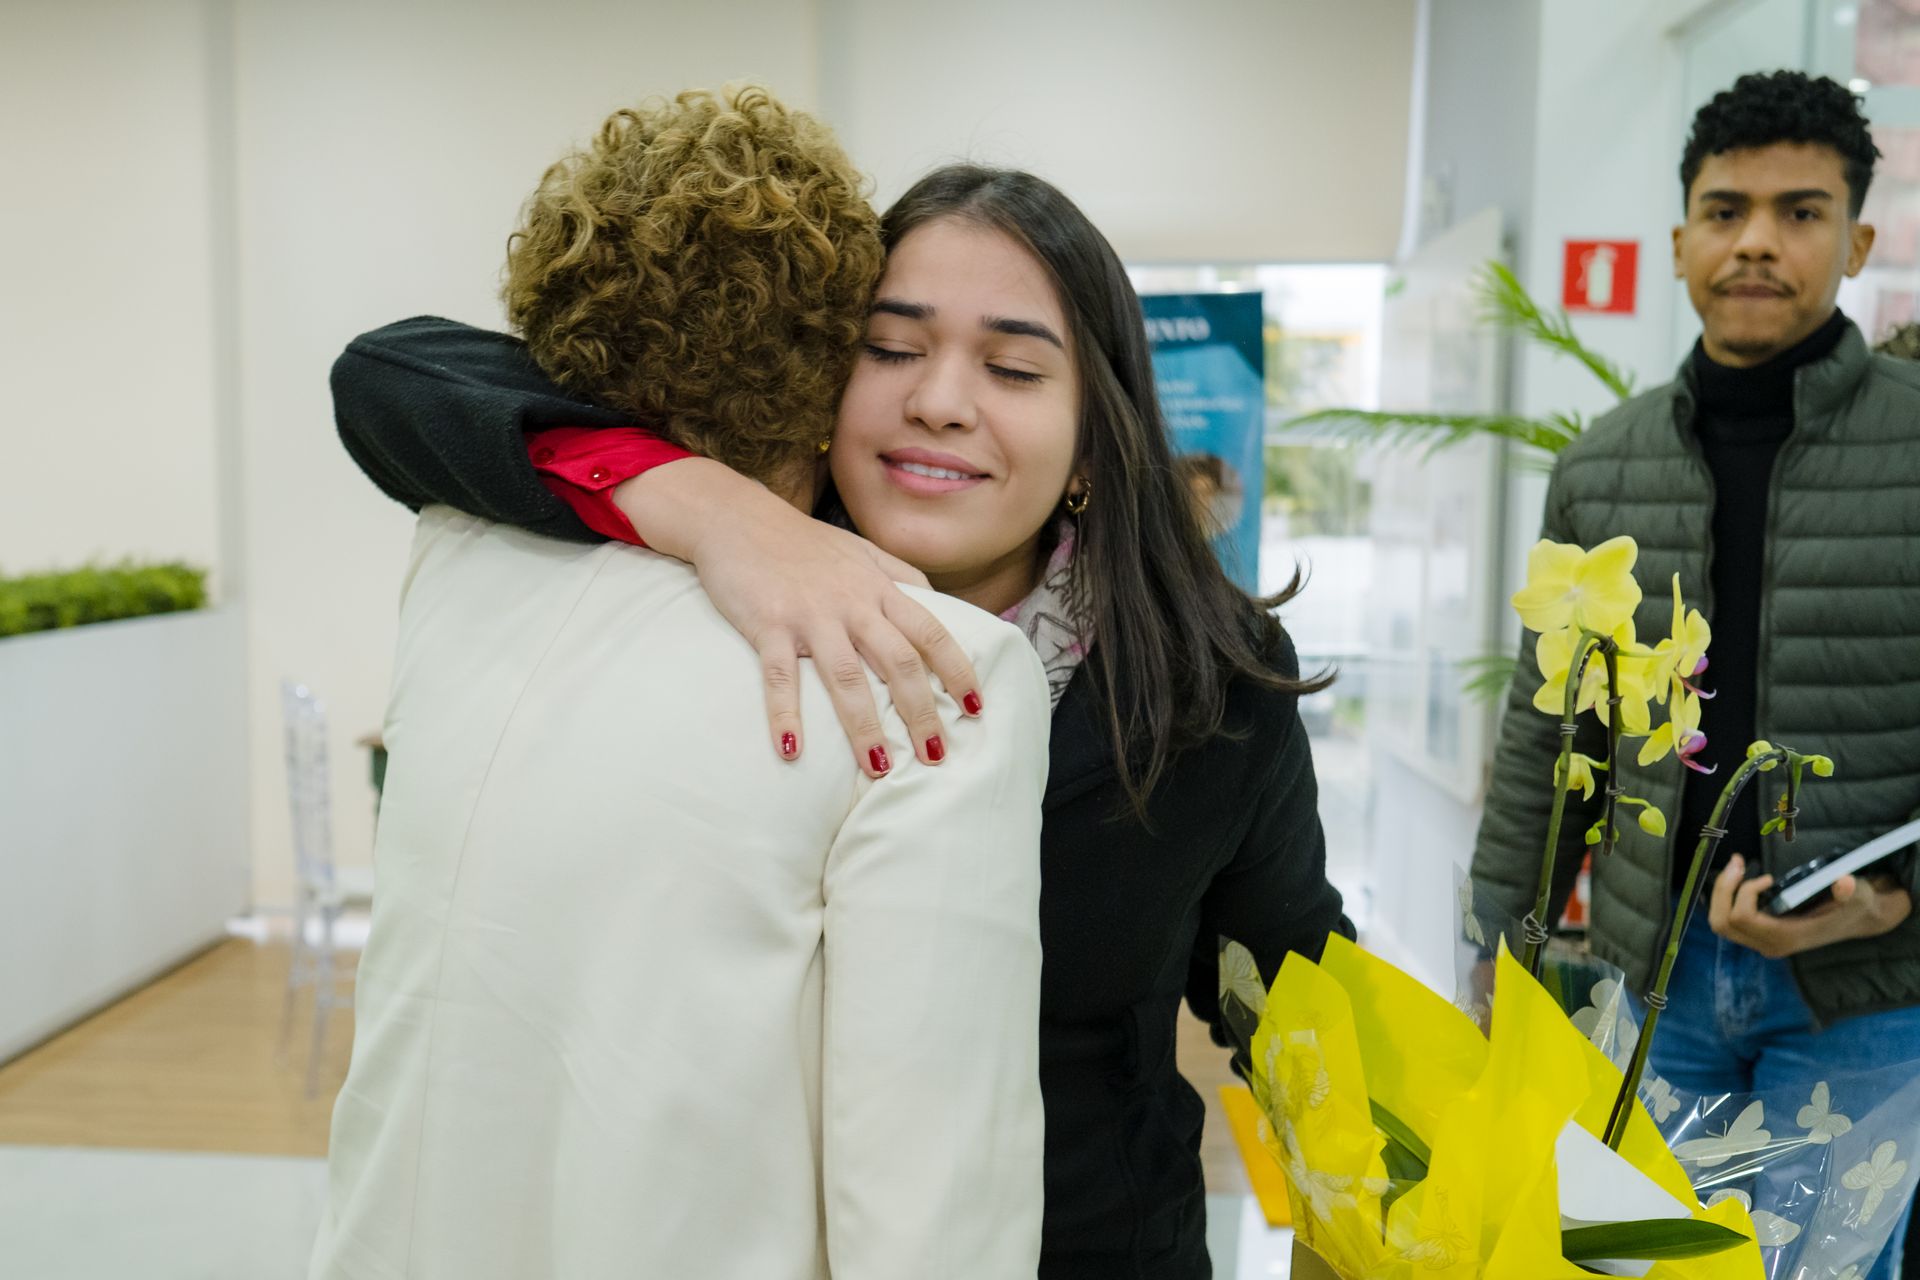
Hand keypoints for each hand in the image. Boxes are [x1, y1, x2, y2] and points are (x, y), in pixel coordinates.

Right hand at [614, 459, 981, 775]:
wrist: (736, 517)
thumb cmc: (802, 541)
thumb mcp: (862, 550)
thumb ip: (901, 576)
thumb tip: (939, 604)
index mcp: (879, 588)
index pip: (932, 632)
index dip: (957, 670)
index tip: (975, 707)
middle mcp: (853, 602)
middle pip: (899, 662)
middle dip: (921, 712)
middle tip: (936, 755)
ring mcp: (810, 614)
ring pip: (847, 676)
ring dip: (865, 725)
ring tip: (880, 768)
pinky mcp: (768, 623)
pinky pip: (779, 676)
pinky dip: (785, 714)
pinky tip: (791, 751)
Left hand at [1707, 854, 1913, 958]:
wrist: (1857, 919)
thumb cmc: (1854, 904)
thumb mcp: (1857, 895)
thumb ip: (1849, 892)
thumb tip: (1844, 884)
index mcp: (1787, 937)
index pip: (1742, 918)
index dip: (1744, 892)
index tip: (1767, 878)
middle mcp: (1769, 944)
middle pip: (1722, 923)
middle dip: (1723, 889)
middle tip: (1738, 863)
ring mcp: (1762, 942)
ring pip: (1720, 923)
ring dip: (1721, 892)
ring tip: (1736, 867)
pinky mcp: (1759, 935)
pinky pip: (1728, 920)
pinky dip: (1727, 898)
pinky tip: (1740, 877)